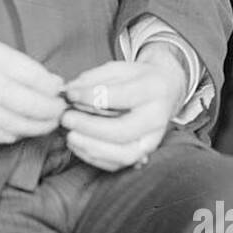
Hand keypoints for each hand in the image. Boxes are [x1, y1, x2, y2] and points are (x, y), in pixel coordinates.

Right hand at [0, 38, 65, 144]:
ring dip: (41, 126)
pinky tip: (21, 126)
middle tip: (59, 110)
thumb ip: (23, 66)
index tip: (59, 90)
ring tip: (48, 121)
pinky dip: (18, 133)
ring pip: (21, 125)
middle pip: (32, 105)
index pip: (36, 77)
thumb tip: (56, 85)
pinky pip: (4, 137)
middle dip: (53, 111)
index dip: (54, 88)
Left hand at [60, 44, 186, 171]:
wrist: (165, 90)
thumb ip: (93, 79)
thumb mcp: (118, 69)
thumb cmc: (137, 79)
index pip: (120, 96)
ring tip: (70, 135)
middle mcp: (156, 118)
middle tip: (67, 118)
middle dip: (89, 127)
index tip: (70, 94)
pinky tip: (78, 144)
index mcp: (152, 89)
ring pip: (123, 154)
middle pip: (122, 130)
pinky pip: (119, 164)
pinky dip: (94, 157)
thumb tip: (68, 92)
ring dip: (91, 147)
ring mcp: (153, 139)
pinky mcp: (144, 154)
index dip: (90, 96)